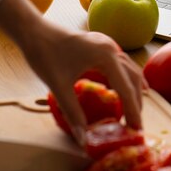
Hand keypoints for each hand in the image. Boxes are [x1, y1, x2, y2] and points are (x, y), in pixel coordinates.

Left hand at [18, 20, 143, 144]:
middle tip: (135, 125)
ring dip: (133, 90)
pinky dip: (125, 80)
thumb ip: (73, 113)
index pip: (126, 88)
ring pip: (129, 70)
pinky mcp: (101, 45)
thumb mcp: (59, 87)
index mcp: (106, 56)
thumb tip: (83, 139)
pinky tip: (123, 90)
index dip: (132, 111)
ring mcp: (107, 45)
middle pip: (133, 78)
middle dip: (136, 102)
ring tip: (133, 111)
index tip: (137, 129)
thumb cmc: (44, 55)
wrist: (33, 31)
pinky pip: (120, 65)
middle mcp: (111, 48)